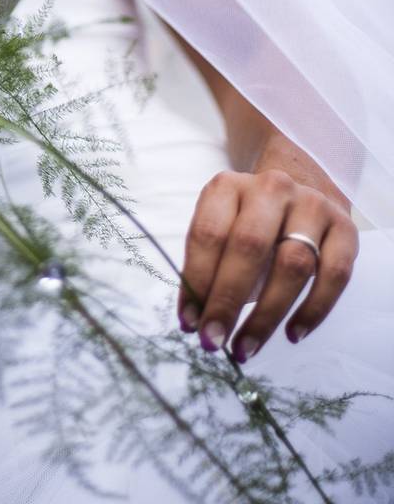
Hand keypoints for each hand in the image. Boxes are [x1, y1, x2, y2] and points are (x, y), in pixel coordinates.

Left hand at [178, 169, 357, 362]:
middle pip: (249, 247)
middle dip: (227, 301)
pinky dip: (314, 310)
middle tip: (214, 341)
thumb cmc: (247, 222)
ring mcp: (312, 206)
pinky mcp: (345, 228)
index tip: (188, 323)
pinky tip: (292, 334)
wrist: (298, 192)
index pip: (208, 235)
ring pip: (293, 265)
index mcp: (227, 187)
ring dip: (266, 315)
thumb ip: (205, 268)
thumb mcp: (219, 231)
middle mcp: (271, 189)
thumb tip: (194, 320)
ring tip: (245, 348)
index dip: (196, 281)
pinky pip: (335, 275)